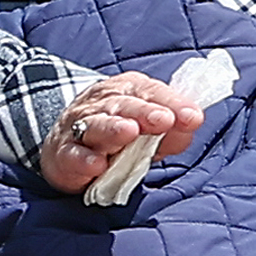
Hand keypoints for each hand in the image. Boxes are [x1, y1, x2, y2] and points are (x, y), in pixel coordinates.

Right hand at [37, 71, 208, 196]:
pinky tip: (97, 164)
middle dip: (144, 112)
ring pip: (96, 125)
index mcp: (126, 91)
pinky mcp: (63, 154)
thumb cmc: (118, 135)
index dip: (172, 102)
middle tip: (164, 119)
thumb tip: (191, 126)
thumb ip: (172, 130)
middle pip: (123, 104)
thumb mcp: (149, 129)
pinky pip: (72, 155)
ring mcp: (79, 127)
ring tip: (130, 132)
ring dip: (113, 128)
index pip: (150, 91)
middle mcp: (101, 104)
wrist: (67, 144)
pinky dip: (84, 159)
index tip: (192, 117)